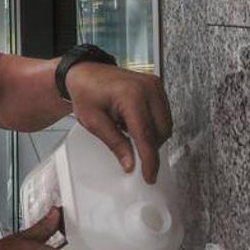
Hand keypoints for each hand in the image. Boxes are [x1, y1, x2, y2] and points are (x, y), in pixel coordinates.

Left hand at [64, 62, 172, 182]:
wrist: (84, 73)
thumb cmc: (85, 94)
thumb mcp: (94, 122)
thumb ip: (115, 143)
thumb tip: (130, 164)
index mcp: (131, 96)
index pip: (146, 135)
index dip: (149, 159)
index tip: (150, 176)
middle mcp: (148, 88)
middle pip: (161, 131)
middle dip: (149, 147)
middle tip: (130, 152)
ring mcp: (155, 85)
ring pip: (165, 124)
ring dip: (151, 135)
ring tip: (126, 129)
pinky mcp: (157, 85)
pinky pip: (163, 114)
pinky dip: (152, 124)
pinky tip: (133, 121)